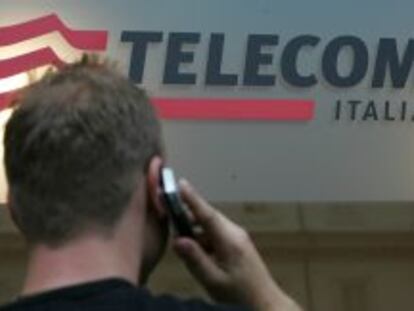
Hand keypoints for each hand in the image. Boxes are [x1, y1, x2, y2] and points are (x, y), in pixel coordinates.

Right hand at [173, 180, 301, 310]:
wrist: (265, 303)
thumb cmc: (241, 295)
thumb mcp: (213, 281)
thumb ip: (195, 259)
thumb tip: (177, 240)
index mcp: (229, 240)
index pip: (207, 214)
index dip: (192, 198)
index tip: (180, 184)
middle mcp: (235, 233)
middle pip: (207, 218)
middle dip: (188, 219)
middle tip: (172, 226)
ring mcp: (237, 237)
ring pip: (210, 227)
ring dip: (196, 234)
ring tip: (188, 252)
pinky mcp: (237, 243)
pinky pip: (215, 235)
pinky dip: (204, 241)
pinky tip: (201, 258)